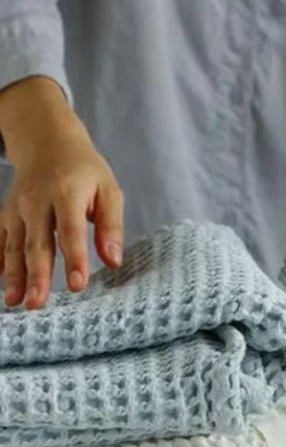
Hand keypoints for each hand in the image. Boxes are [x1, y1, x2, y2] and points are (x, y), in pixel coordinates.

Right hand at [0, 76, 123, 308]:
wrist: (48, 142)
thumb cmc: (85, 171)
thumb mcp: (109, 190)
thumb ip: (111, 226)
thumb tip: (114, 261)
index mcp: (67, 193)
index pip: (71, 232)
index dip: (75, 260)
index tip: (78, 285)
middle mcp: (37, 201)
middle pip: (38, 243)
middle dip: (38, 276)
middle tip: (38, 303)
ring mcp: (17, 208)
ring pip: (16, 246)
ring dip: (15, 276)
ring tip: (17, 302)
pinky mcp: (6, 213)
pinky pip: (0, 239)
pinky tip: (1, 281)